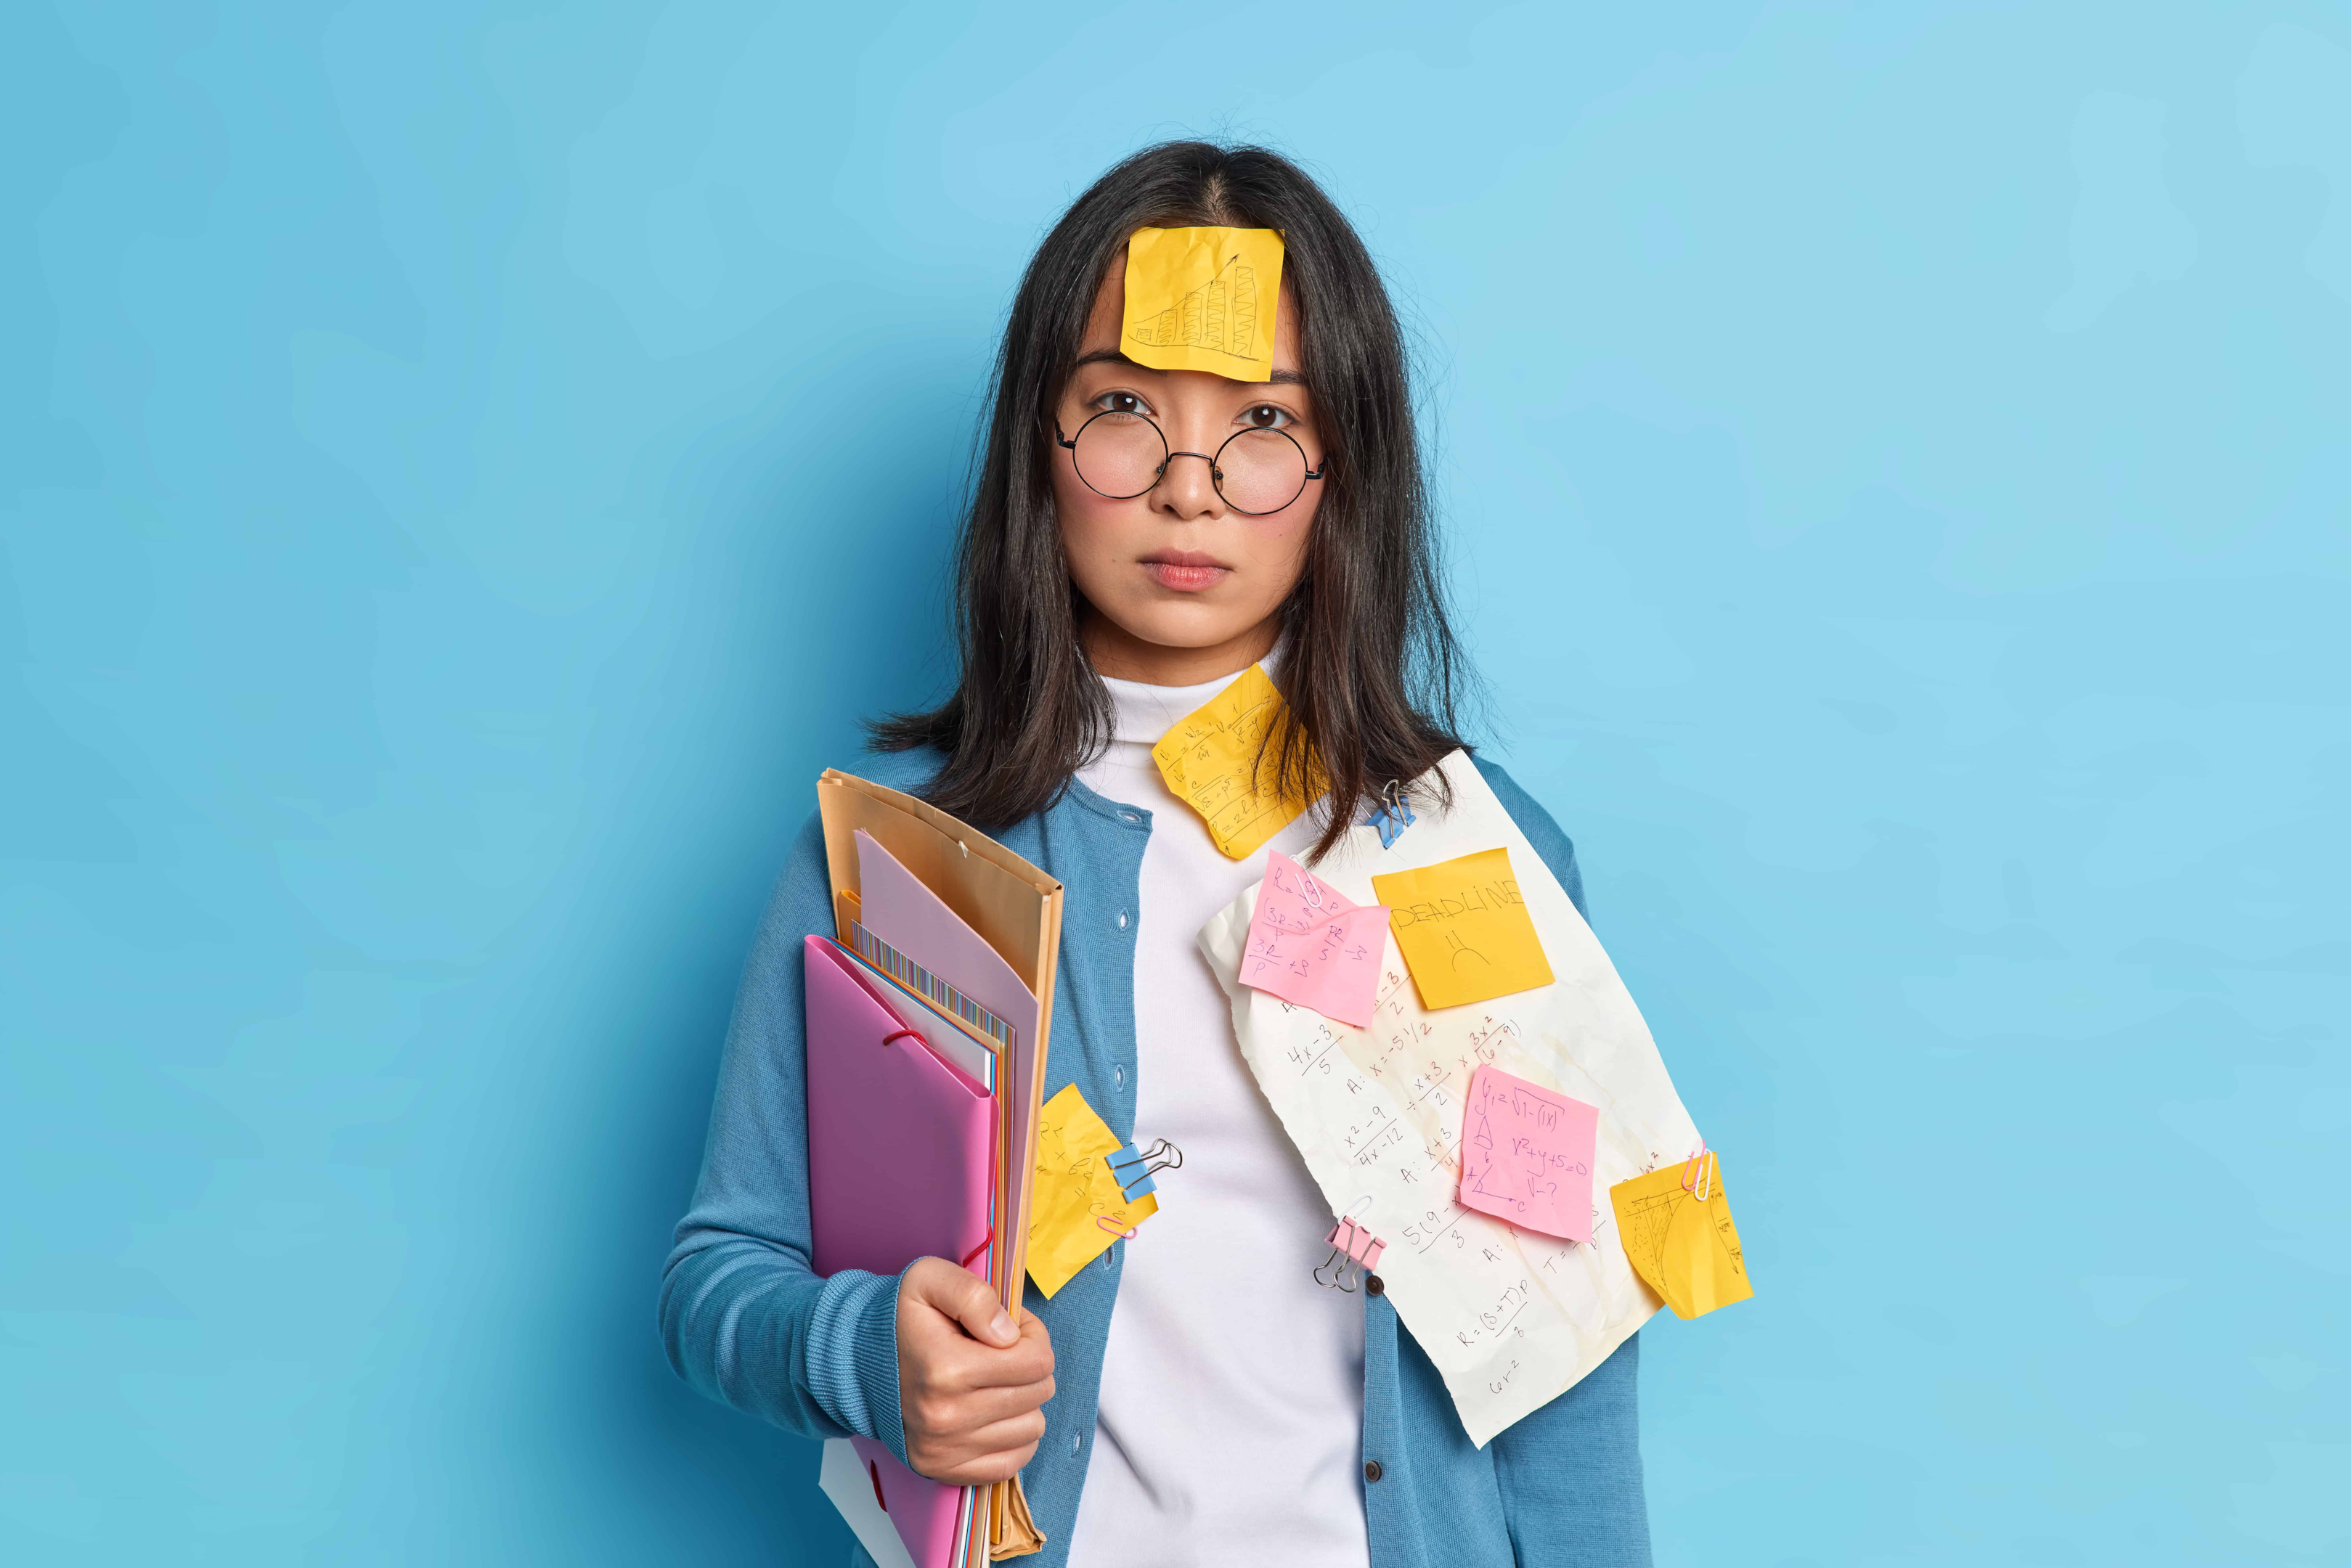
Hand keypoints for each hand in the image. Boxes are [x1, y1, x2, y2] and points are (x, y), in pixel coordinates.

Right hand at [896, 1256, 1055, 1484]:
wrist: (855, 1364)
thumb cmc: (898, 1320)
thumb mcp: (929, 1279)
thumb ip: (974, 1295)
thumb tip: (1009, 1334)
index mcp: (947, 1368)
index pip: (1037, 1361)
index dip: (1034, 1337)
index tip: (1011, 1330)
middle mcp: (947, 1417)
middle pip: (1038, 1393)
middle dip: (1031, 1367)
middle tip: (1002, 1354)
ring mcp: (946, 1449)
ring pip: (1032, 1429)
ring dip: (1023, 1403)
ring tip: (994, 1383)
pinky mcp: (944, 1470)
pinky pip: (1012, 1463)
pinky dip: (1013, 1438)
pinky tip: (994, 1415)